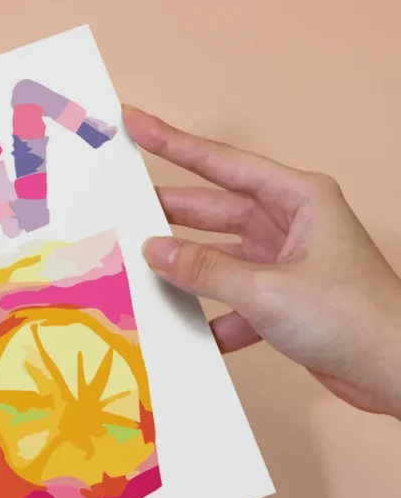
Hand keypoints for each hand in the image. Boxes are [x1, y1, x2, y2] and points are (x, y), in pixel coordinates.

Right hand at [123, 105, 400, 418]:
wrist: (394, 372)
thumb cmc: (351, 317)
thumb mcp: (267, 290)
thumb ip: (205, 269)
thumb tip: (155, 251)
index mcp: (297, 198)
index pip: (221, 164)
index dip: (173, 143)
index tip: (137, 125)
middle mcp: (290, 224)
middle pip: (213, 210)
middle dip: (169, 211)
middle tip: (123, 206)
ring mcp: (285, 263)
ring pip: (219, 257)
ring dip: (187, 270)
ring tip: (142, 271)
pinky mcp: (282, 301)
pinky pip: (233, 299)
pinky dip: (212, 315)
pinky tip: (190, 331)